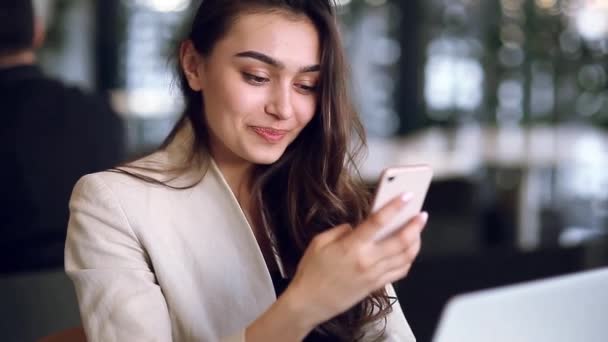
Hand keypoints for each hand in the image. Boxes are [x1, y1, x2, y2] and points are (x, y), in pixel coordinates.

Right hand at [283, 193, 427, 329]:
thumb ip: (341, 230)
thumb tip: (357, 225)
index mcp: (351, 246)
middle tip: (421, 215)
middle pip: (400, 241)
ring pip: (405, 257)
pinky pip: (400, 272)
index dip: (395, 207)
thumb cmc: (311, 272)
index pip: (378, 222)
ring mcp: (373, 275)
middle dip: (415, 226)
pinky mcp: (376, 286)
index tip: (406, 196)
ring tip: (417, 231)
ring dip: (415, 242)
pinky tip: (409, 252)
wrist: (309, 303)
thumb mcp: (319, 242)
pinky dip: (409, 260)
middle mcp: (366, 261)